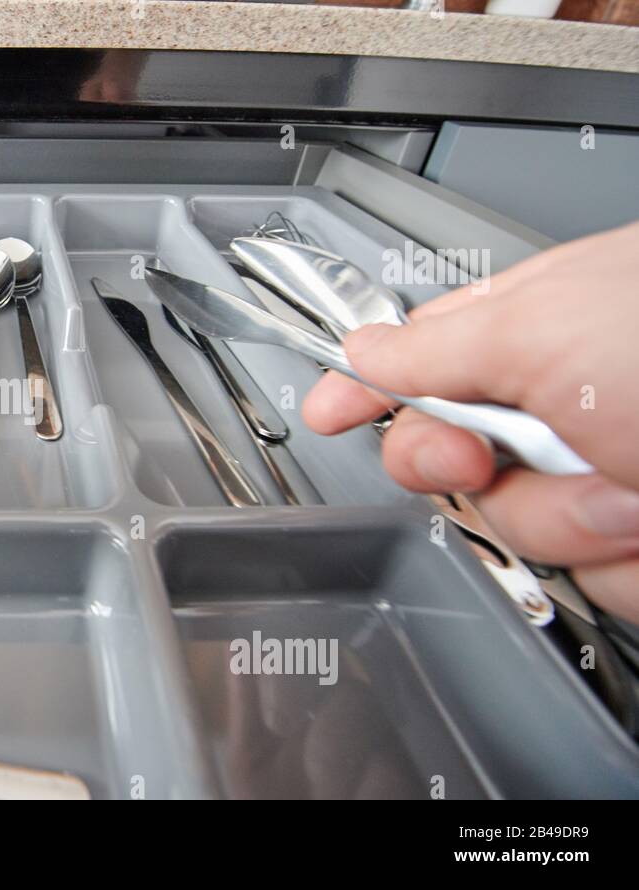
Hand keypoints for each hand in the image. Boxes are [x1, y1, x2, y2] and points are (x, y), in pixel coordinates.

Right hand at [303, 221, 638, 622]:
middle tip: (499, 454)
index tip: (327, 412)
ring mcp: (610, 476)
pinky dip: (632, 559)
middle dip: (473, 472)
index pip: (418, 365)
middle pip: (451, 467)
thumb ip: (434, 347)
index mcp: (536, 333)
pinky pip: (600, 580)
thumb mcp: (547, 324)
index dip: (366, 392)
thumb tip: (359, 353)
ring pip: (525, 534)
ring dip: (578, 517)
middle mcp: (568, 408)